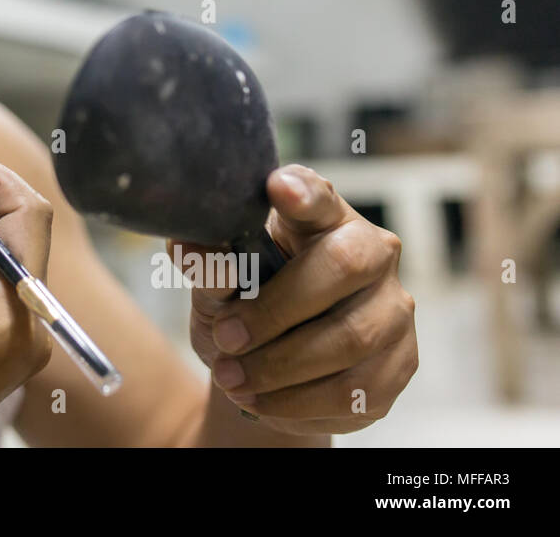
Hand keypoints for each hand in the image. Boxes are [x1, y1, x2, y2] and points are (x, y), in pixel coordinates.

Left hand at [168, 164, 417, 434]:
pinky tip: (260, 401)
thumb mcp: (215, 286)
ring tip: (229, 379)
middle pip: (343, 267)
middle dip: (276, 309)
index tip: (276, 187)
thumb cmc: (243, 306)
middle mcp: (372, 253)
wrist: (267, 370)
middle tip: (225, 337)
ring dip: (281, 366)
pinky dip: (299, 402)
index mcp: (323, 217)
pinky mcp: (400, 364)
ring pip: (351, 338)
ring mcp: (394, 308)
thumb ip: (209, 267)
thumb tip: (187, 247)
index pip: (319, 195)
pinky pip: (355, 391)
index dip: (302, 192)